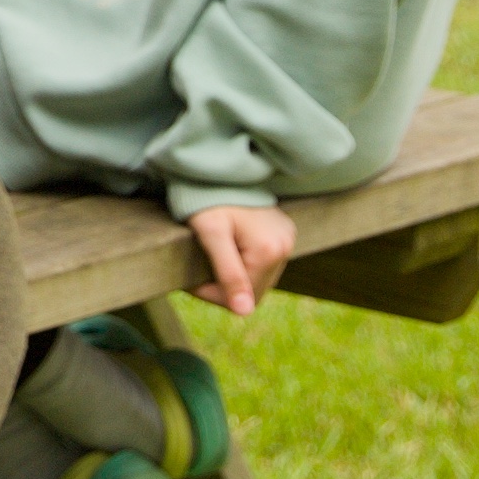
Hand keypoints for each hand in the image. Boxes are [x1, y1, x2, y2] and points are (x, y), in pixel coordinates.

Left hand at [185, 200, 296, 318]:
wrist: (218, 167)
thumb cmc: (208, 199)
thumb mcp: (211, 235)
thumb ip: (229, 273)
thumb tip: (244, 312)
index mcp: (270, 251)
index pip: (244, 298)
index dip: (213, 294)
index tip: (190, 278)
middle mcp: (286, 246)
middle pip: (254, 290)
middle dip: (224, 285)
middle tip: (198, 267)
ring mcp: (288, 238)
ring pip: (260, 277)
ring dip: (236, 275)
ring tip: (213, 255)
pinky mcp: (285, 231)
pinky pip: (266, 261)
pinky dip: (247, 262)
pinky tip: (230, 248)